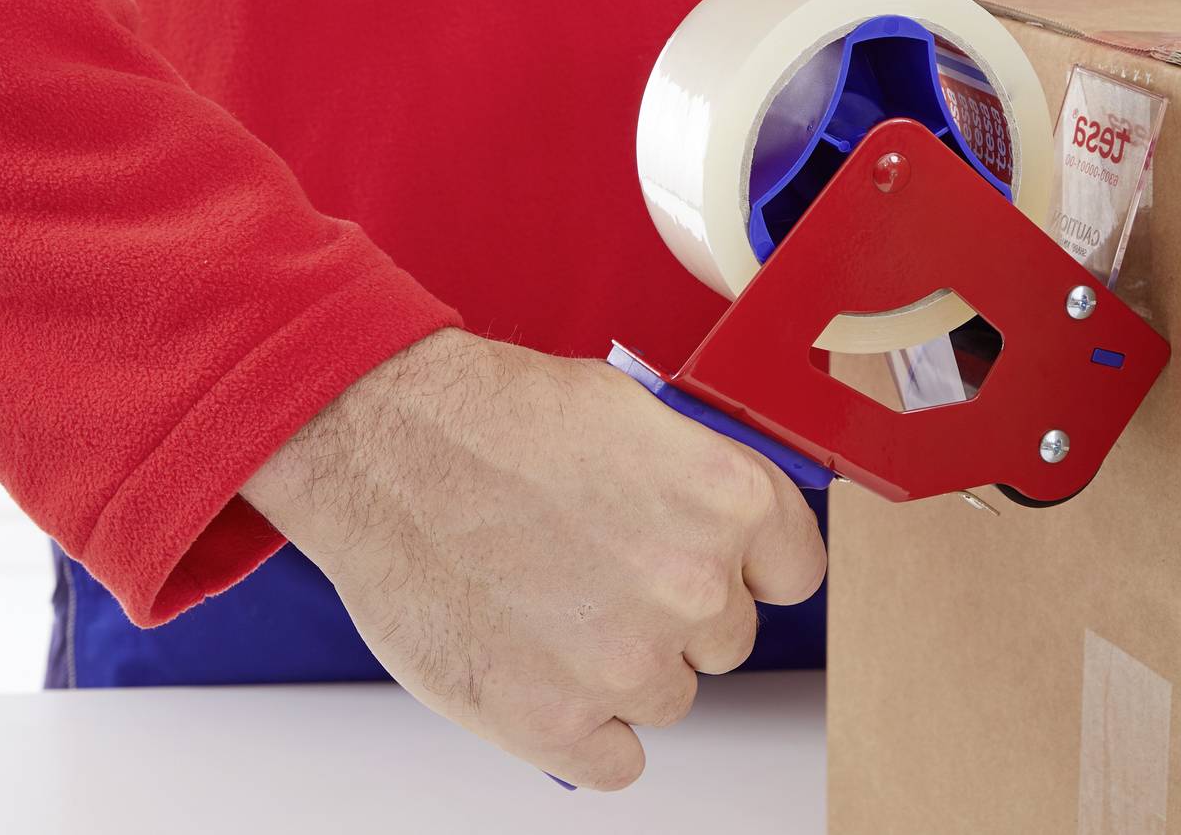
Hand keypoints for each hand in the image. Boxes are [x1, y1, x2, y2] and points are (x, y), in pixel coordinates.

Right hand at [242, 329, 825, 789]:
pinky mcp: (554, 722)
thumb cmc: (492, 418)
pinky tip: (545, 678)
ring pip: (668, 697)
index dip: (750, 570)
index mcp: (729, 502)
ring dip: (622, 670)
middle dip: (674, 613)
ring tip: (552, 610)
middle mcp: (694, 588)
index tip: (722, 569)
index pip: (795, 572)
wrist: (385, 444)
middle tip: (602, 576)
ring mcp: (626, 662)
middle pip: (726, 639)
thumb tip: (728, 531)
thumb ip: (697, 488)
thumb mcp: (633, 417)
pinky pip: (616, 764)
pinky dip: (583, 734)